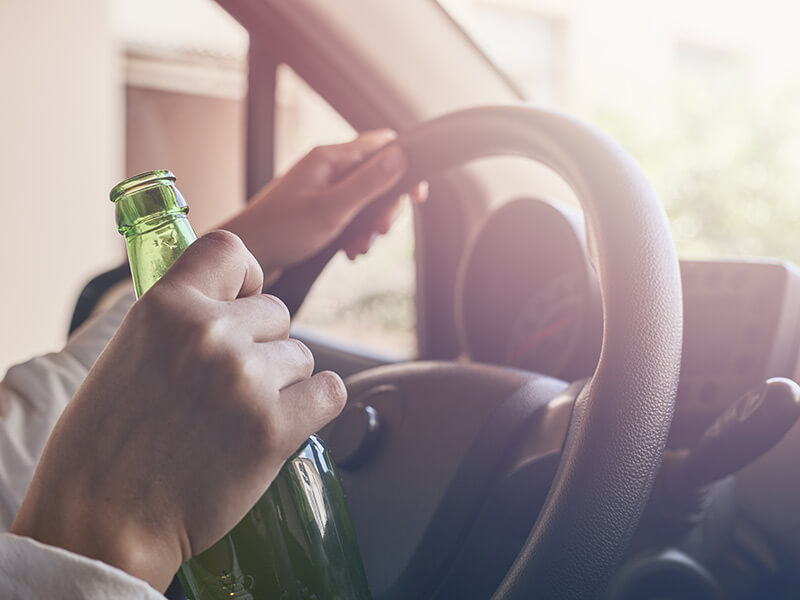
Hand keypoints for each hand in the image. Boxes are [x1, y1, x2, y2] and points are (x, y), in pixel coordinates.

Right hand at [10, 231, 346, 591]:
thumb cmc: (106, 442)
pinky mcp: (275, 428)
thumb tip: (232, 305)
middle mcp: (210, 335)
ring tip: (239, 417)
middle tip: (229, 386)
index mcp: (167, 307)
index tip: (244, 299)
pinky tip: (288, 422)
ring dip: (282, 383)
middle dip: (262, 344)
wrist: (103, 520)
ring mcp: (246, 380)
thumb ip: (180, 322)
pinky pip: (330, 393)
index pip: (230, 251)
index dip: (246, 276)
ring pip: (300, 357)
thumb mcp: (129, 353)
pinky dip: (315, 406)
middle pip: (277, 313)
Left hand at [222, 130, 426, 280]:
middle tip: (380, 231)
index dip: (405, 167)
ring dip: (370, 225)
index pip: (382, 145)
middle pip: (378, 176)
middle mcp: (328, 168)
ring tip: (360, 248)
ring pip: (365, 200)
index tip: (416, 197)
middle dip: (385, 207)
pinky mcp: (317, 208)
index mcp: (331, 158)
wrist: (247, 254)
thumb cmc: (282, 231)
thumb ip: (368, 183)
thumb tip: (402, 156)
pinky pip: (349, 215)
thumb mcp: (333, 209)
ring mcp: (322, 187)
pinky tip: (349, 251)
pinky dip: (355, 233)